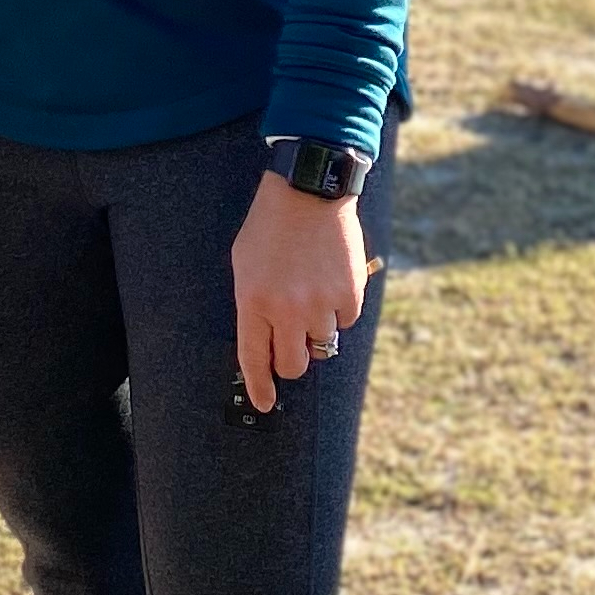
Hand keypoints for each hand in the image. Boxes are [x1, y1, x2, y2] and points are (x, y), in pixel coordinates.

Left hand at [229, 172, 368, 412]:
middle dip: (292, 360)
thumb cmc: (270, 227)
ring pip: (322, 344)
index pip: (255, 359)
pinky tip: (330, 279)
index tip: (264, 403)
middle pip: (293, 365)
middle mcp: (287, 309)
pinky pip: (345, 321)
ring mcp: (320, 303)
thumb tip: (266, 344)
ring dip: (316, 327)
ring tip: (310, 291)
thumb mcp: (245, 264)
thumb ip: (254, 306)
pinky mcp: (348, 294)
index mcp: (254, 302)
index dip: (259, 386)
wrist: (309, 191)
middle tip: (293, 343)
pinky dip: (338, 308)